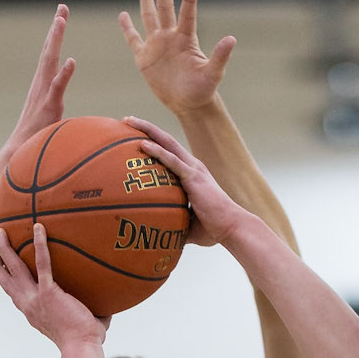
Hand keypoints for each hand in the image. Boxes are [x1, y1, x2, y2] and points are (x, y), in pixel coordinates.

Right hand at [0, 224, 108, 350]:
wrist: (82, 348)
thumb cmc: (86, 340)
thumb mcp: (80, 321)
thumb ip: (90, 308)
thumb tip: (108, 300)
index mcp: (32, 311)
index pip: (13, 292)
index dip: (5, 277)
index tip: (3, 263)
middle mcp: (28, 304)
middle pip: (4, 278)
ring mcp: (35, 298)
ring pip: (13, 268)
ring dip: (5, 248)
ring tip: (1, 230)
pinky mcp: (48, 292)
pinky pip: (41, 263)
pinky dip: (39, 244)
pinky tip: (39, 228)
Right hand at [2, 4, 75, 155]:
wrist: (21, 153)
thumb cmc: (36, 137)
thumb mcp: (50, 115)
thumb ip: (56, 103)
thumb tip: (63, 102)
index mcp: (42, 84)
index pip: (49, 54)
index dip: (55, 34)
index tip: (61, 14)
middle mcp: (41, 84)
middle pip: (48, 51)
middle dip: (55, 28)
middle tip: (62, 8)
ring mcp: (44, 94)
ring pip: (50, 62)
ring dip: (55, 40)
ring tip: (61, 21)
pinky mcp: (49, 107)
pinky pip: (57, 88)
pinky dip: (64, 74)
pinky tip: (71, 61)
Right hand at [118, 0, 235, 118]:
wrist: (188, 104)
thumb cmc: (203, 89)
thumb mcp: (213, 73)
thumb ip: (220, 56)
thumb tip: (231, 39)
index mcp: (186, 39)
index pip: (187, 15)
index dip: (188, 0)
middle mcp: (171, 37)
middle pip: (165, 8)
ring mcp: (156, 45)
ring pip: (149, 16)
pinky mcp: (144, 58)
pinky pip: (133, 40)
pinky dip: (127, 28)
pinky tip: (123, 14)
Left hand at [122, 117, 243, 246]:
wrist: (231, 228)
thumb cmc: (213, 229)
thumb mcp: (188, 225)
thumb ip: (173, 224)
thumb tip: (158, 237)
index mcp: (191, 175)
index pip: (169, 153)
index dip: (154, 142)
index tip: (134, 135)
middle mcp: (192, 167)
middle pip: (166, 141)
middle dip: (146, 128)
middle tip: (127, 120)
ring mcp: (193, 169)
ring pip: (167, 143)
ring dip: (148, 131)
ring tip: (128, 121)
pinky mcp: (193, 177)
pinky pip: (172, 161)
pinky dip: (157, 151)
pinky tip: (142, 144)